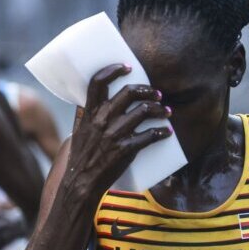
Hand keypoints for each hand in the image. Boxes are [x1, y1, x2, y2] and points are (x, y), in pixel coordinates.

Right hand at [63, 64, 170, 195]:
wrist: (82, 182)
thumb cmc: (82, 158)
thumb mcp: (80, 131)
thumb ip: (89, 117)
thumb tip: (97, 105)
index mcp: (89, 113)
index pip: (98, 82)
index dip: (114, 70)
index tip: (128, 67)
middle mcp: (102, 119)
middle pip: (129, 92)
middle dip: (147, 90)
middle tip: (157, 94)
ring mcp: (114, 133)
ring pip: (144, 111)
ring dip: (160, 109)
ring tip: (167, 111)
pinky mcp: (126, 149)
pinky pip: (150, 135)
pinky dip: (162, 132)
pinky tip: (168, 132)